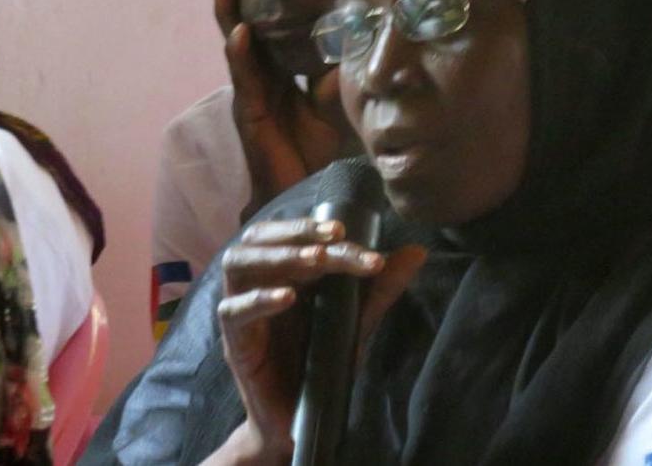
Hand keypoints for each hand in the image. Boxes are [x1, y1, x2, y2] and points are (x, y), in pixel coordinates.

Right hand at [207, 0, 351, 221]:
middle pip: (241, 28)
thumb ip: (334, 76)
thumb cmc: (315, 150)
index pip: (265, 28)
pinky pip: (245, 79)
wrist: (302, 192)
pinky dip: (242, 55)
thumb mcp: (332, 105)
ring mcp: (250, 94)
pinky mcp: (249, 114)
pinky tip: (239, 33)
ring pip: (235, 46)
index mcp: (277, 73)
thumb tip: (352, 41)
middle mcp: (259, 78)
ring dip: (227, 14)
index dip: (256, 0)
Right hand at [210, 218, 426, 464]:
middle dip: (296, 231)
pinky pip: (233, 312)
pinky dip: (258, 300)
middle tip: (332, 235)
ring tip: (314, 260)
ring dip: (277, 256)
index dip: (316, 228)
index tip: (347, 232)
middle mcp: (259, 283)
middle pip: (260, 238)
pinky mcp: (235, 343)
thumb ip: (380, 288)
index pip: (294, 238)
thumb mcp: (357, 323)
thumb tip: (418, 250)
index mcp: (284, 272)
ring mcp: (243, 311)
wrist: (300, 423)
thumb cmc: (323, 366)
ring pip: (238, 264)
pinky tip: (287, 297)